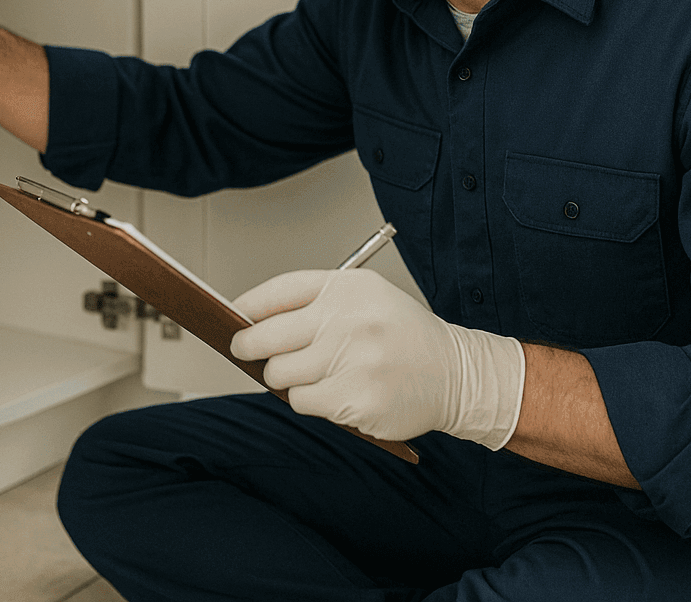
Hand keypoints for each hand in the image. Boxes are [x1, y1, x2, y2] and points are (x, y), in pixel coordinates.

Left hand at [229, 268, 524, 448]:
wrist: (457, 373)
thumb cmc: (402, 336)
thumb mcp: (364, 298)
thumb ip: (312, 303)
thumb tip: (251, 321)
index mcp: (347, 289)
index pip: (278, 292)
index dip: (247, 307)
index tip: (233, 317)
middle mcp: (348, 320)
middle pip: (266, 337)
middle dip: (249, 347)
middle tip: (248, 351)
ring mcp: (352, 361)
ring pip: (279, 374)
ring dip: (287, 377)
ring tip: (315, 372)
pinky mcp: (355, 399)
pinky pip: (302, 402)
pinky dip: (310, 400)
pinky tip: (335, 391)